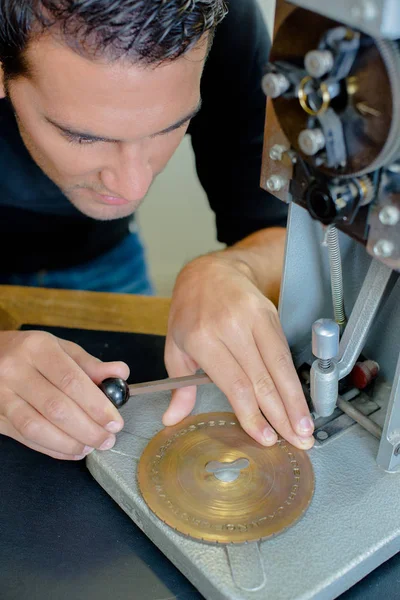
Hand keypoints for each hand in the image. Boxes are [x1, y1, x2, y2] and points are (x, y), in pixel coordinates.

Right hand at [0, 330, 128, 459]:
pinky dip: (52, 449)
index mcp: (37, 348)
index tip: (115, 422)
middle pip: (56, 408)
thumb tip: (121, 374)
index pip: (71, 381)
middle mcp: (15, 370)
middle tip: (107, 439)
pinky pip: (25, 437)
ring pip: (37, 427)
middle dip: (88, 429)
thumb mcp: (60, 348)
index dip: (96, 405)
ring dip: (69, 443)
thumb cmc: (30, 353)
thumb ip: (90, 364)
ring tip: (91, 447)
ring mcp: (0, 395)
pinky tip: (71, 451)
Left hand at [162, 254, 313, 449]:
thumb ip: (179, 386)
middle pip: (262, 379)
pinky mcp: (270, 315)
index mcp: (202, 338)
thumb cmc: (190, 311)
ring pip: (280, 367)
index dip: (253, 414)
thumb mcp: (175, 346)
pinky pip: (284, 352)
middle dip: (282, 415)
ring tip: (305, 428)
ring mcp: (253, 318)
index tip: (265, 437)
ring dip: (295, 401)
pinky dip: (293, 379)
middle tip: (296, 442)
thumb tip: (172, 418)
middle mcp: (230, 327)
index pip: (235, 384)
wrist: (209, 271)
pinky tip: (300, 399)